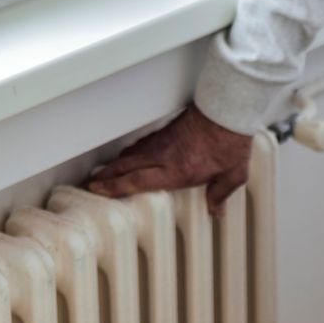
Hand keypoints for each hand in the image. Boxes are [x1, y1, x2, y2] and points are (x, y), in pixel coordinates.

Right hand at [86, 101, 253, 217]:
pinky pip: (140, 144)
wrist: (227, 111)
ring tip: (101, 173)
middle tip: (90, 184)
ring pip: (130, 154)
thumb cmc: (230, 142)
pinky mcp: (165, 131)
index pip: (137, 181)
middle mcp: (164, 156)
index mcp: (176, 171)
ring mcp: (162, 142)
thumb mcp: (233, 174)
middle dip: (105, 176)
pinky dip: (128, 152)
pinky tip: (126, 156)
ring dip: (114, 164)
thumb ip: (220, 194)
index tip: (99, 191)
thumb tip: (216, 211)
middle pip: (125, 167)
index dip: (114, 187)